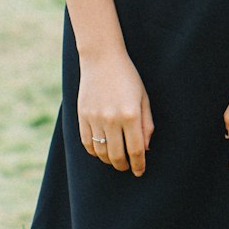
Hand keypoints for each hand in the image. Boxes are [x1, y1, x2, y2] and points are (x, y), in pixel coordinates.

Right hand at [77, 49, 154, 175]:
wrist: (101, 57)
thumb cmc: (127, 76)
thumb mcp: (143, 97)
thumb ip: (146, 124)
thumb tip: (145, 149)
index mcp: (130, 114)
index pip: (135, 150)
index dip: (138, 165)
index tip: (140, 171)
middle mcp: (112, 118)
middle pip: (117, 156)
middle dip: (124, 166)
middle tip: (127, 166)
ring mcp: (95, 118)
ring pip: (101, 153)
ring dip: (109, 161)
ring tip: (115, 159)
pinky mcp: (82, 115)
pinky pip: (87, 143)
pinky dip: (94, 152)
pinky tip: (101, 150)